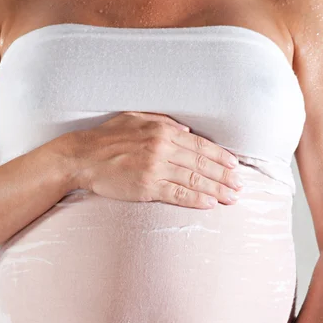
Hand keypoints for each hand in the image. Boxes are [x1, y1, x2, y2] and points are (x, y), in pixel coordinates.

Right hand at [60, 111, 242, 208]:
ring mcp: (155, 168)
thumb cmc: (107, 137)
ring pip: (193, 179)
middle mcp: (162, 148)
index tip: (235, 165)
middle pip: (202, 163)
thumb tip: (187, 131)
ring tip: (232, 197)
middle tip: (240, 185)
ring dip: (216, 189)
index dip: (220, 156)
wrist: (82, 157)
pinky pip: (177, 194)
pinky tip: (210, 203)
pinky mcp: (146, 187)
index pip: (200, 145)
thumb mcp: (135, 119)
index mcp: (163, 130)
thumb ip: (163, 122)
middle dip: (224, 175)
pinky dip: (195, 199)